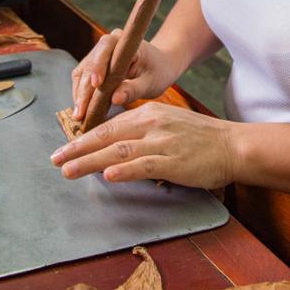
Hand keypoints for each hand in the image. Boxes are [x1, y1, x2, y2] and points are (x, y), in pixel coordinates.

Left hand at [50, 103, 238, 189]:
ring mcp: (162, 142)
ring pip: (118, 150)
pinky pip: (144, 165)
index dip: (84, 137)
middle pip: (107, 135)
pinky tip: (107, 176)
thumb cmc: (202, 139)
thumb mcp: (169, 124)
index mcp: (149, 113)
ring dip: (90, 161)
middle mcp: (152, 124)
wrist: (233, 145)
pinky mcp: (174, 161)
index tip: (65, 147)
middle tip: (55, 159)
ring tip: (69, 170)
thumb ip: (143, 132)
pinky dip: (124, 170)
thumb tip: (116, 148)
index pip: (110, 125)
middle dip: (77, 148)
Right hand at [69, 31, 181, 120]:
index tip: (95, 84)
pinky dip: (81, 95)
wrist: (160, 66)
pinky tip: (81, 111)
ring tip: (79, 116)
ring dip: (79, 94)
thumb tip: (115, 99)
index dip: (98, 66)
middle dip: (84, 89)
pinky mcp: (93, 67)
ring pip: (82, 73)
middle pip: (89, 63)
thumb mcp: (151, 83)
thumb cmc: (158, 72)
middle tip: (81, 112)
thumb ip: (134, 89)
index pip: (105, 49)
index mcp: (124, 40)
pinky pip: (82, 80)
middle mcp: (107, 43)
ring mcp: (98, 54)